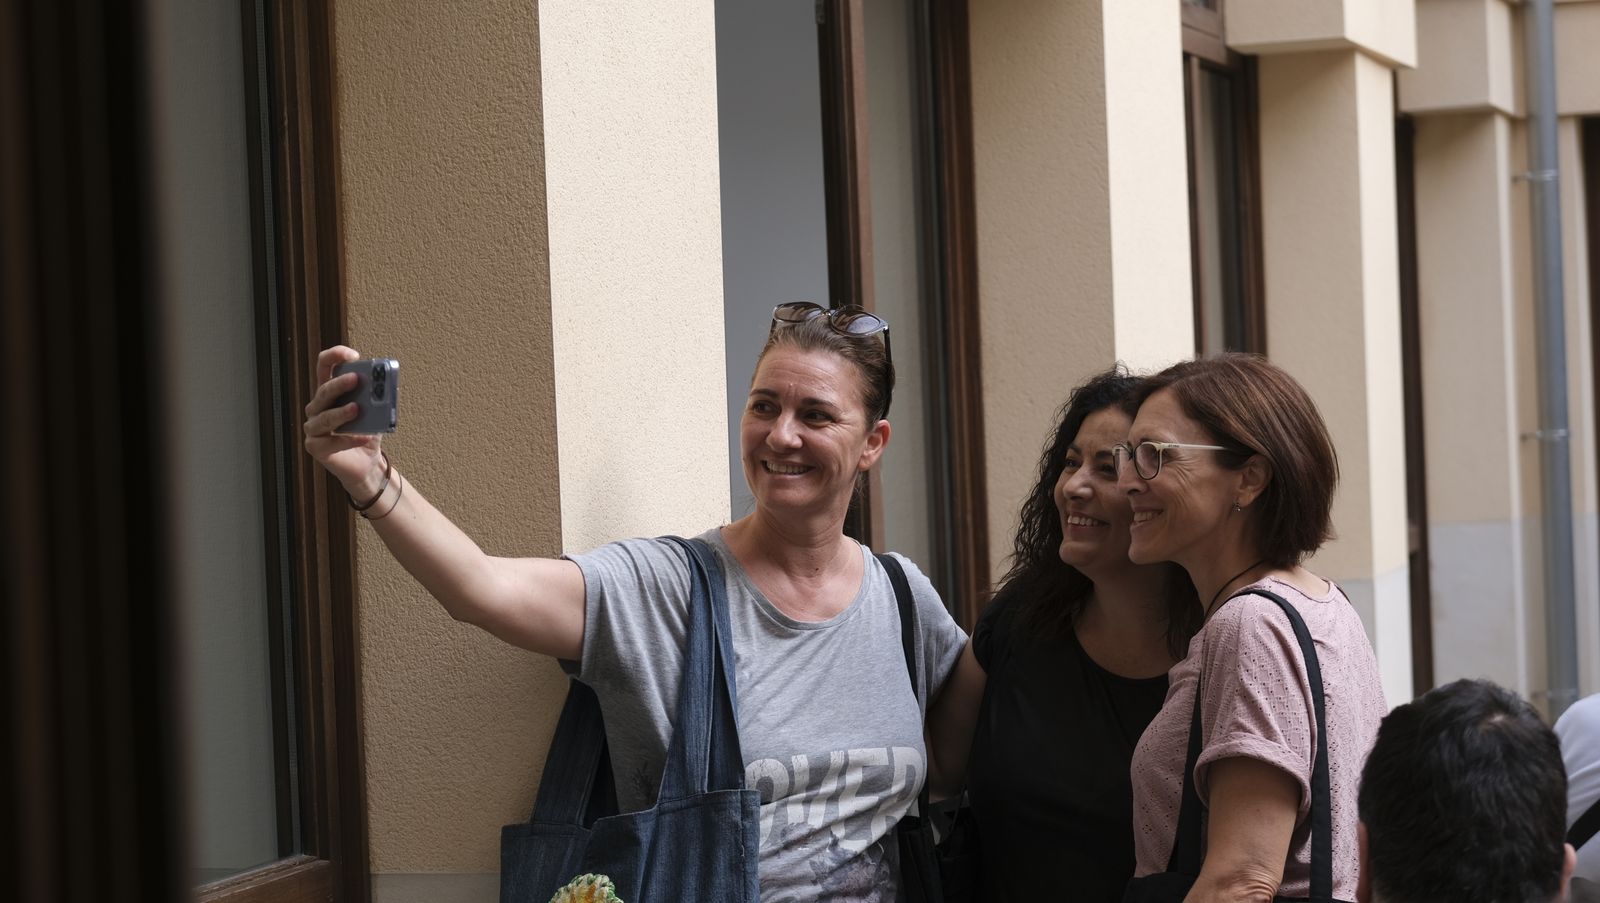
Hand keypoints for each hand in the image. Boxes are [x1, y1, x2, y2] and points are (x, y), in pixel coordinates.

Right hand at [303, 345, 383, 495]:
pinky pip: (330, 441)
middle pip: (323, 391)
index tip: (354, 355)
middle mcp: (317, 407)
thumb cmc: (367, 433)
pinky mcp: (315, 447)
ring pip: (324, 417)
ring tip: (357, 409)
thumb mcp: (376, 412)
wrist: (367, 464)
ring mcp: (313, 427)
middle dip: (340, 384)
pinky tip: (363, 438)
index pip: (325, 367)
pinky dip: (349, 439)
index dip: (335, 356)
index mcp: (330, 393)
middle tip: (356, 379)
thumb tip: (386, 385)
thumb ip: (378, 398)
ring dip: (341, 412)